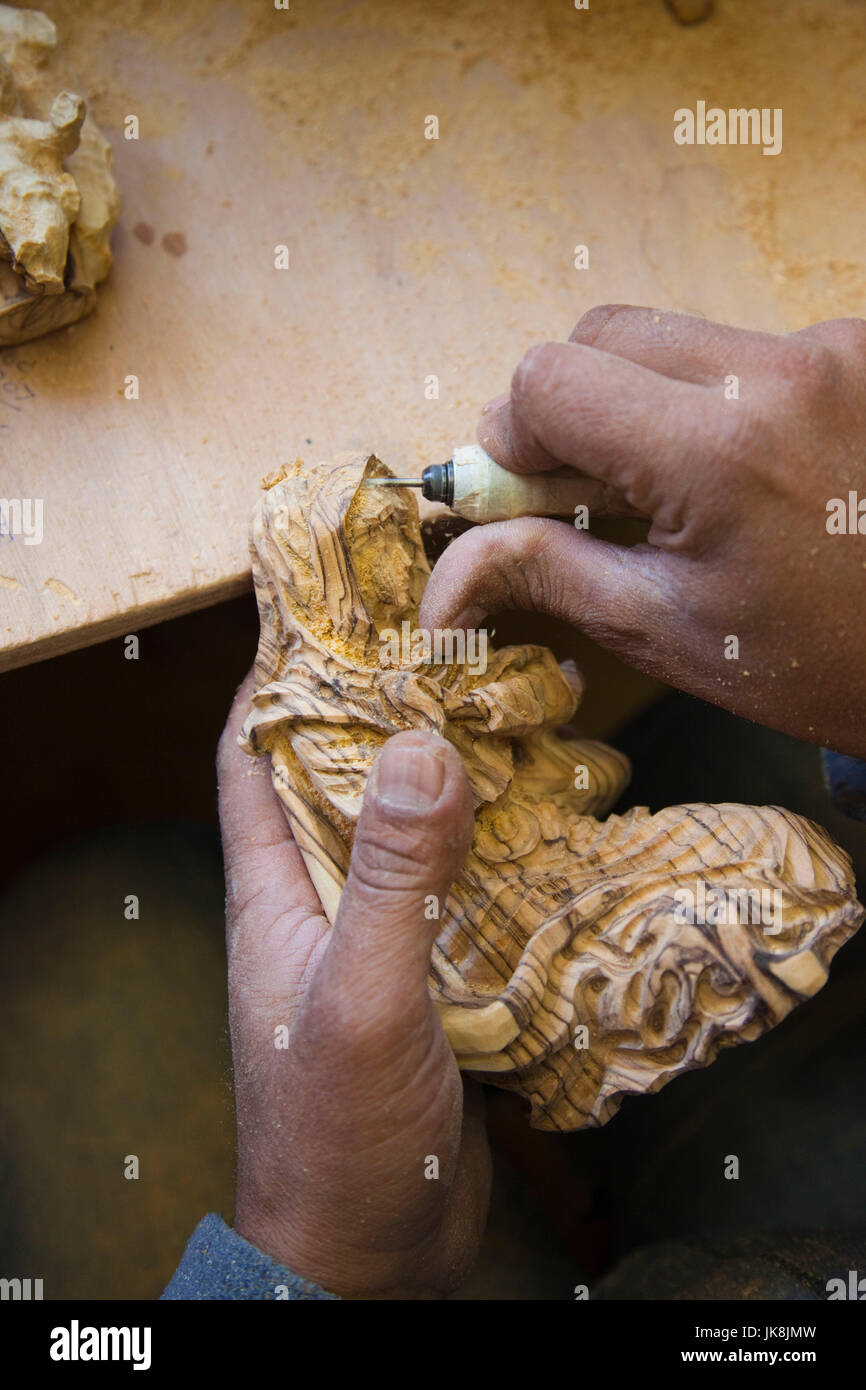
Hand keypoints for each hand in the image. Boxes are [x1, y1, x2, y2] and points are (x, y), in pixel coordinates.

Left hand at [218, 673, 489, 1298]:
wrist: (367, 1258)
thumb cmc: (339, 1135)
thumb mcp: (364, 995)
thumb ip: (392, 877)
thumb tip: (422, 745)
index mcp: (273, 892)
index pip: (254, 757)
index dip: (278, 678)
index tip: (325, 607)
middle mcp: (315, 904)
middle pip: (338, 780)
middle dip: (379, 710)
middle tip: (444, 647)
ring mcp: (372, 942)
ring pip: (404, 833)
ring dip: (445, 779)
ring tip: (506, 716)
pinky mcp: (427, 980)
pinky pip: (453, 892)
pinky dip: (489, 851)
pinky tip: (540, 824)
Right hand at [420, 307, 865, 758]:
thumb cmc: (818, 662)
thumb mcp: (667, 630)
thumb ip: (543, 573)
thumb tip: (443, 576)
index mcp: (717, 449)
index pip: (551, 377)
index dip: (514, 432)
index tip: (522, 487)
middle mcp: (779, 371)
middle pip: (604, 334)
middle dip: (570, 406)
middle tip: (584, 489)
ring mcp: (834, 348)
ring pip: (673, 336)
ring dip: (641, 401)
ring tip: (672, 491)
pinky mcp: (862, 349)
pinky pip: (741, 348)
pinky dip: (709, 399)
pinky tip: (737, 473)